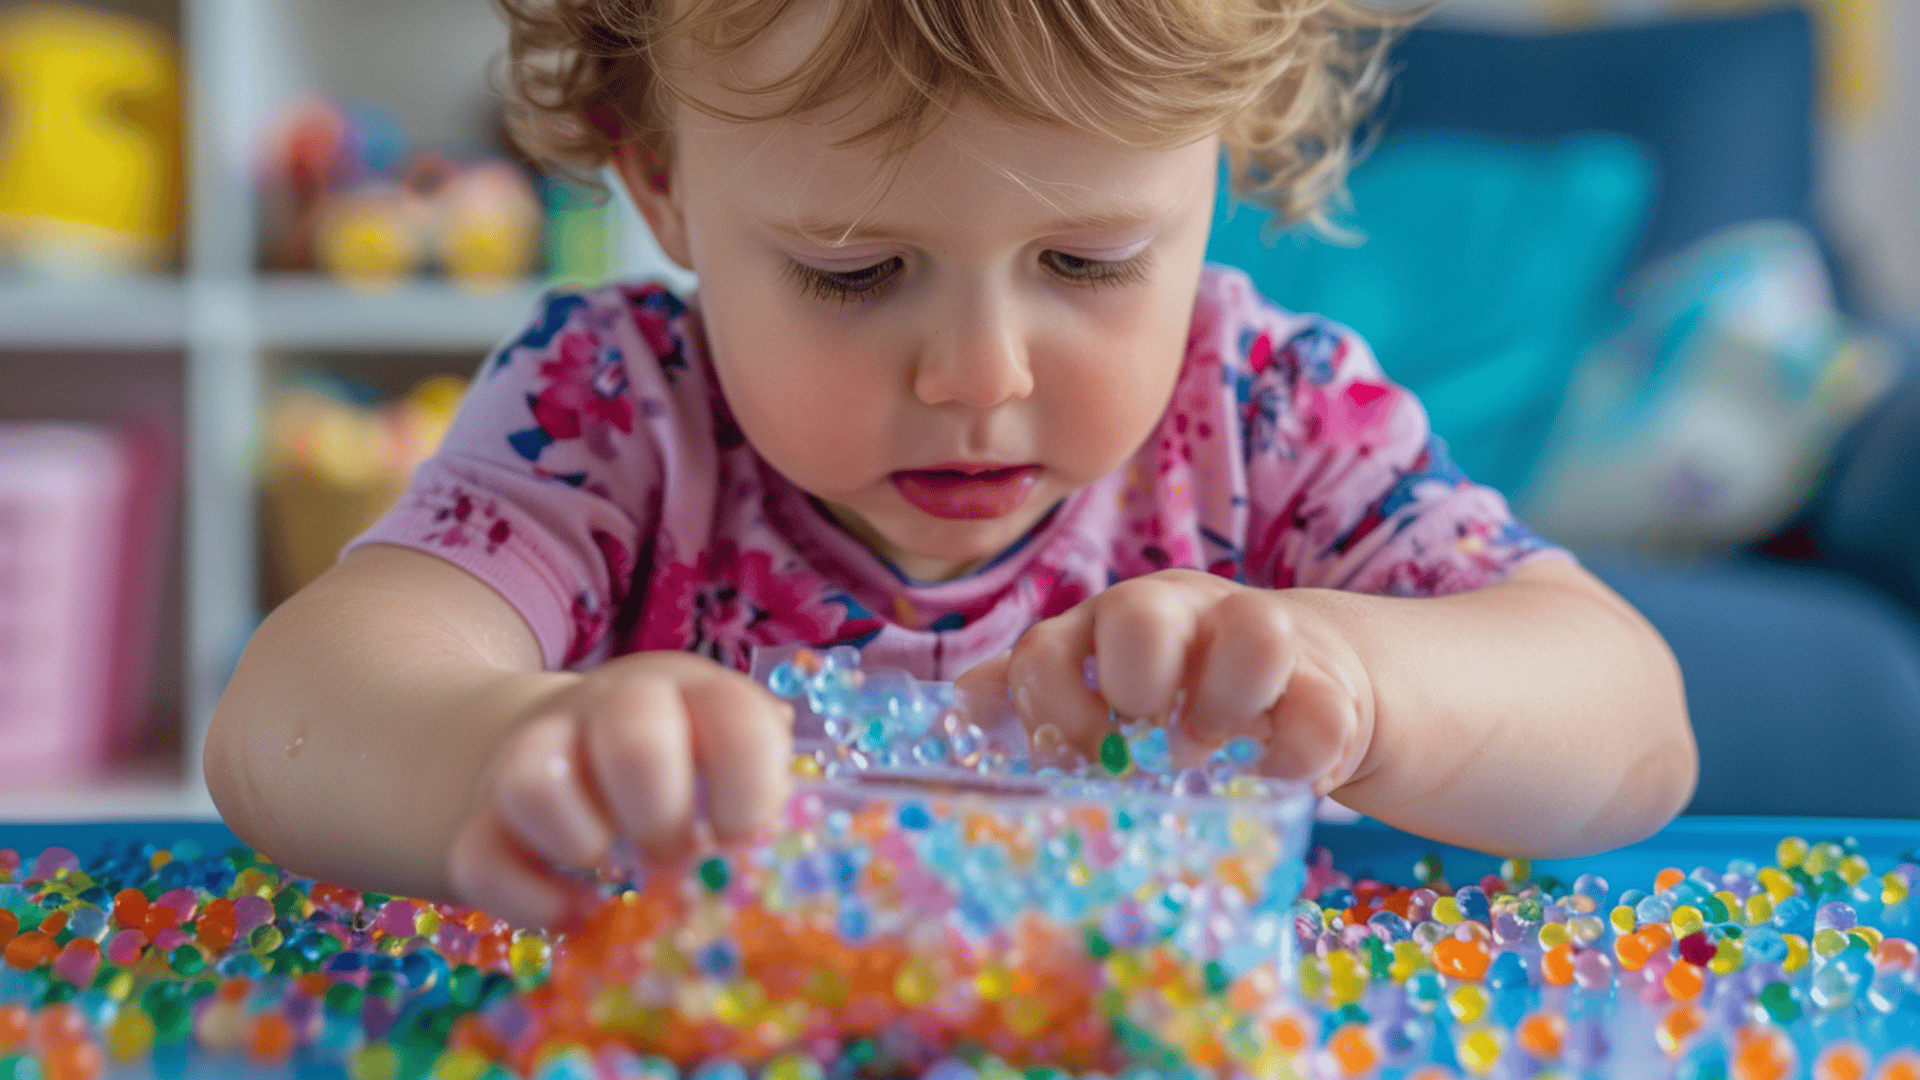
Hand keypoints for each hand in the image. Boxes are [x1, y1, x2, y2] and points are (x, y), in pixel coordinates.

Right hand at [447, 651, 792, 927]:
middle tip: (677, 856)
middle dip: (661, 811)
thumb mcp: (731, 763)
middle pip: (632, 730)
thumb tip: (790, 858)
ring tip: (615, 876)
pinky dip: (531, 899)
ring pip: (533, 780)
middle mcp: (614, 707)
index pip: (732, 714)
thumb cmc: (682, 772)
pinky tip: (577, 913)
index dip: (748, 783)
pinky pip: (478, 855)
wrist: (567, 748)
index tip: (743, 834)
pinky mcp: (484, 813)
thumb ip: (764, 793)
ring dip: (583, 842)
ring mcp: (538, 751)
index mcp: (693, 693)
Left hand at [958, 570, 1371, 792]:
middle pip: (1138, 611)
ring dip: (1222, 708)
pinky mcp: (1326, 680)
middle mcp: (1175, 612)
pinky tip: (1275, 780)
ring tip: (1210, 754)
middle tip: (1145, 742)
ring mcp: (1255, 634)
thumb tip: (964, 705)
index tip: (1073, 760)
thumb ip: (1030, 693)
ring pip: (1254, 634)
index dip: (1050, 710)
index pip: (1047, 648)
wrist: (1300, 680)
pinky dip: (1296, 761)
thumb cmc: (1177, 694)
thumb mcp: (1098, 688)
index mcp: (1102, 623)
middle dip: (1132, 685)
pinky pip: (1319, 713)